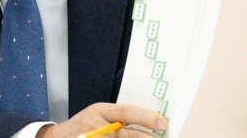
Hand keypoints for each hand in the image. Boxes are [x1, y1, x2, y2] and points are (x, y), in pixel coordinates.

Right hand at [36, 103, 167, 137]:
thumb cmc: (83, 125)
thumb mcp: (99, 114)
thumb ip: (119, 116)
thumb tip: (149, 119)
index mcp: (100, 112)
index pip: (127, 112)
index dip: (146, 117)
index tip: (162, 123)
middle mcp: (98, 127)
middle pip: (128, 134)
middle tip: (161, 136)